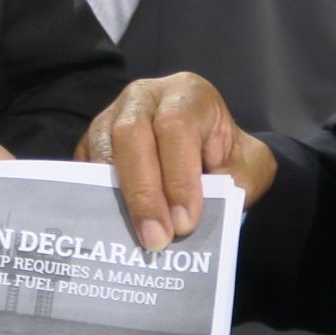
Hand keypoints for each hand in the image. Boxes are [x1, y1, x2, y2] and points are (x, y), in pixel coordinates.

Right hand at [78, 73, 276, 250]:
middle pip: (131, 135)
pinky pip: (85, 167)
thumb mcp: (250, 166)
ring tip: (135, 240)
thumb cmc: (228, 158)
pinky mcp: (92, 142)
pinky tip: (112, 228)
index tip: (185, 223)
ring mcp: (111, 116)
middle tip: (157, 240)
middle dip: (144, 193)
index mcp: (187, 94)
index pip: (176, 127)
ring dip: (119, 199)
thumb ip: (236, 182)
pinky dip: (97, 198)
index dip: (178, 176)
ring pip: (104, 150)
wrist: (209, 153)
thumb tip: (200, 207)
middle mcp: (144, 97)